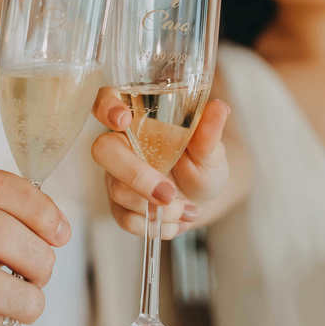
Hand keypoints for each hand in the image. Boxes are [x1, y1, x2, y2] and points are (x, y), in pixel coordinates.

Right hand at [90, 87, 230, 239]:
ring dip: (157, 207)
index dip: (106, 106)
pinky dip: (156, 225)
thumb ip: (210, 131)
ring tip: (186, 209)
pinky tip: (177, 221)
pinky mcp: (118, 205)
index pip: (107, 100)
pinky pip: (125, 218)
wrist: (204, 198)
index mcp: (139, 119)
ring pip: (118, 190)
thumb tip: (220, 107)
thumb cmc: (203, 164)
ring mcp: (115, 176)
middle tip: (169, 193)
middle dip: (136, 175)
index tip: (123, 118)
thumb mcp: (212, 149)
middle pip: (104, 151)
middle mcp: (121, 145)